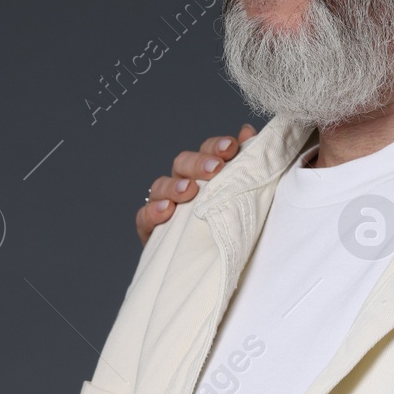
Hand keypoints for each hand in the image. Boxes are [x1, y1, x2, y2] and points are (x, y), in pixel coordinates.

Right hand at [134, 125, 256, 243]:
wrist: (212, 262)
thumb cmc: (229, 223)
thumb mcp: (243, 194)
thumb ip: (245, 163)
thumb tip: (249, 131)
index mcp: (205, 173)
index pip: (208, 151)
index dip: (216, 146)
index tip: (231, 148)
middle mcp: (183, 183)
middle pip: (183, 163)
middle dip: (198, 163)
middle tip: (214, 169)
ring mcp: (165, 204)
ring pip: (161, 185)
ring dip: (174, 186)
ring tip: (189, 190)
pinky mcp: (151, 228)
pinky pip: (144, 216)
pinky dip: (153, 211)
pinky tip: (166, 211)